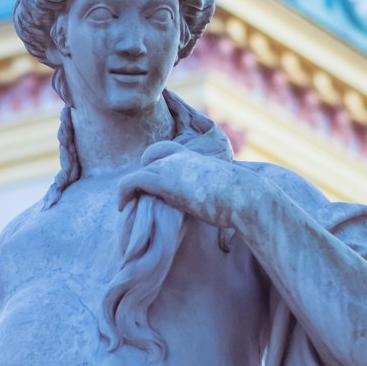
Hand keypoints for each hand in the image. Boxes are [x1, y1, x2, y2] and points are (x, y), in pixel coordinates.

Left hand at [117, 144, 246, 228]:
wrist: (244, 196)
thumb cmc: (241, 199)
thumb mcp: (223, 190)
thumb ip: (212, 190)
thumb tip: (220, 215)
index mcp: (195, 157)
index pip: (166, 150)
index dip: (155, 164)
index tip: (151, 186)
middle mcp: (181, 157)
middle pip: (151, 157)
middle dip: (143, 174)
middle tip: (137, 196)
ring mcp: (171, 166)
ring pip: (140, 170)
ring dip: (131, 187)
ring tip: (126, 205)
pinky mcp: (163, 180)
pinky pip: (132, 180)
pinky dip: (123, 192)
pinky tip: (122, 207)